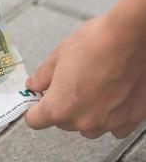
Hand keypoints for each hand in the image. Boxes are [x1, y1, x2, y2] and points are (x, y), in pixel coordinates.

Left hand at [25, 15, 145, 138]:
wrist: (131, 37)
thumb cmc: (95, 43)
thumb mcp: (58, 56)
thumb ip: (42, 77)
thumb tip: (35, 84)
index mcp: (59, 107)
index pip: (35, 120)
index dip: (33, 109)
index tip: (38, 101)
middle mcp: (82, 121)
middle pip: (61, 123)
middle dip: (60, 107)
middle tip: (67, 86)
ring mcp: (107, 122)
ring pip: (86, 127)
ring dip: (83, 114)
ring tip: (90, 89)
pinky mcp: (129, 119)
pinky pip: (112, 127)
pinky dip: (108, 116)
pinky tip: (109, 97)